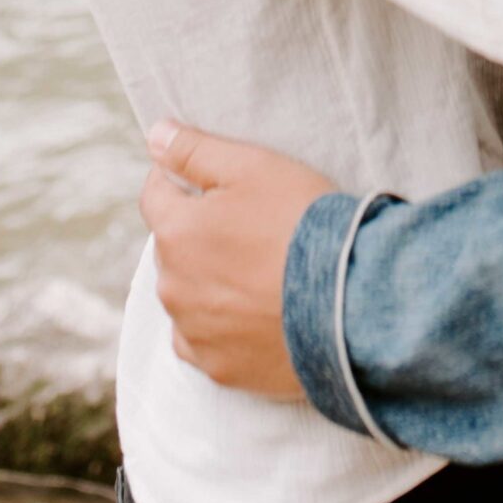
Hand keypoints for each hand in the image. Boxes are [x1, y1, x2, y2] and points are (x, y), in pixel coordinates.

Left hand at [138, 119, 334, 396]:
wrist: (348, 302)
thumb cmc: (301, 223)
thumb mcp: (252, 167)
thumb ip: (194, 150)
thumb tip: (154, 135)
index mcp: (176, 232)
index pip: (155, 194)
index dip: (179, 178)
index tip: (213, 180)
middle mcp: (172, 286)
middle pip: (173, 246)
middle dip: (199, 232)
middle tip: (252, 225)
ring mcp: (194, 332)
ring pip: (187, 294)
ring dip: (208, 280)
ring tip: (259, 270)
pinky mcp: (218, 368)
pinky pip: (203, 339)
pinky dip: (220, 324)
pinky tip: (255, 312)